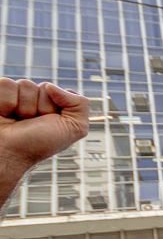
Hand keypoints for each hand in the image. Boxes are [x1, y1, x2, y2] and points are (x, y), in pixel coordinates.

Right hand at [0, 79, 89, 207]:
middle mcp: (36, 100)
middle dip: (40, 107)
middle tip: (31, 123)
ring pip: (25, 84)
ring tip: (17, 121)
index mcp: (55, 106)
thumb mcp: (74, 128)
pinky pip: (6, 83)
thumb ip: (80, 104)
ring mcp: (16, 97)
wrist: (8, 154)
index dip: (56, 107)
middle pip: (44, 86)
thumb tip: (52, 86)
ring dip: (22, 106)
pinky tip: (4, 114)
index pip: (62, 92)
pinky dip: (6, 102)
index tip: (50, 123)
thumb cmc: (39, 145)